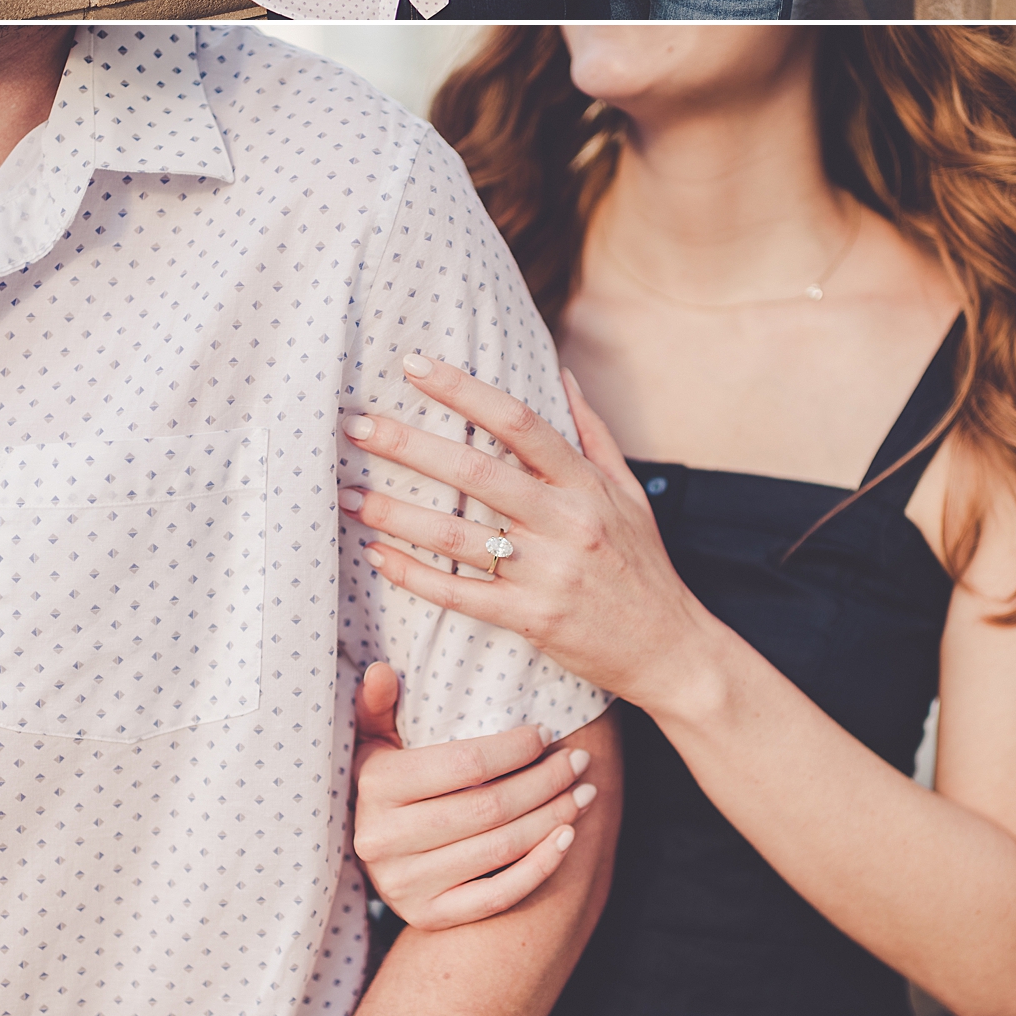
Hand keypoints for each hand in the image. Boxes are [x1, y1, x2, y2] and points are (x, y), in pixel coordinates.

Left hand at [340, 355, 707, 708]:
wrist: (670, 650)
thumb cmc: (643, 564)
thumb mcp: (628, 490)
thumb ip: (591, 431)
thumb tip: (559, 373)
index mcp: (586, 483)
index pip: (518, 421)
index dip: (463, 389)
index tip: (414, 365)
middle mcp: (567, 521)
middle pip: (475, 471)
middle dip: (407, 445)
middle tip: (354, 426)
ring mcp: (549, 572)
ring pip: (457, 536)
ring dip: (394, 513)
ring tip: (345, 495)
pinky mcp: (533, 620)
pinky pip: (461, 594)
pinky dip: (414, 575)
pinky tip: (377, 556)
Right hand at [350, 661, 599, 929]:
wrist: (373, 852)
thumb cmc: (386, 781)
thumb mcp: (375, 737)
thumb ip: (379, 703)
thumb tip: (382, 670)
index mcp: (376, 786)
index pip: (465, 764)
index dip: (515, 748)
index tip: (547, 733)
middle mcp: (385, 840)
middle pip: (490, 808)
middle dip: (545, 781)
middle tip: (579, 761)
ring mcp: (406, 884)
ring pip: (500, 849)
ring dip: (552, 818)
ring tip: (582, 793)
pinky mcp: (428, 917)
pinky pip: (497, 896)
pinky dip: (539, 867)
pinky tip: (567, 838)